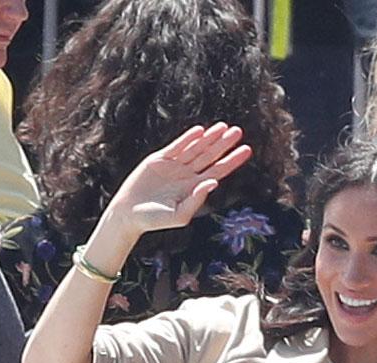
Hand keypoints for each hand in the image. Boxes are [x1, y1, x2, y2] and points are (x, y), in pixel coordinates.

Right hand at [104, 123, 253, 239]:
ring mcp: (174, 166)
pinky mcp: (159, 159)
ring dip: (209, 138)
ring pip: (196, 148)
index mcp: (195, 188)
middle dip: (224, 144)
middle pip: (210, 156)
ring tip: (223, 127)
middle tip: (238, 132)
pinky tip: (200, 131)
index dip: (232, 160)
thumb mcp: (179, 215)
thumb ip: (196, 200)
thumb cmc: (155, 220)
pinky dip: (188, 138)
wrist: (129, 214)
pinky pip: (177, 146)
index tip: (247, 150)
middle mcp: (187, 175)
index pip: (218, 170)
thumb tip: (214, 182)